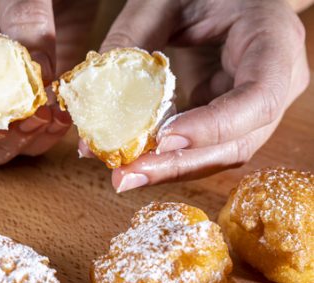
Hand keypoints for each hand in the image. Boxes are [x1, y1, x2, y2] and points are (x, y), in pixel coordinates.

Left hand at [86, 0, 308, 191]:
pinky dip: (170, 160)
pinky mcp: (234, 122)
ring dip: (170, 170)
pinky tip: (137, 164)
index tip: (164, 139)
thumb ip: (130, 42)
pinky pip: (206, 150)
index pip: (258, 98)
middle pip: (238, 143)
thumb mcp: (162, 3)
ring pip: (221, 156)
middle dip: (179, 165)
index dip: (213, 126)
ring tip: (125, 175)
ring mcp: (258, 108)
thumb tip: (91, 107)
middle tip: (128, 176)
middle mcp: (279, 83)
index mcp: (274, 41)